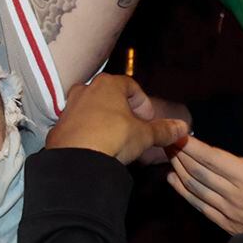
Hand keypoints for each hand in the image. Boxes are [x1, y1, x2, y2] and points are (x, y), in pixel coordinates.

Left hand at [44, 73, 188, 163]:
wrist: (76, 158)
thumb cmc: (113, 137)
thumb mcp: (144, 135)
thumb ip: (163, 130)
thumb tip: (182, 127)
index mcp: (107, 84)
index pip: (131, 86)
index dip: (143, 103)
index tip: (149, 121)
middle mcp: (85, 89)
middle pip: (111, 96)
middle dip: (125, 112)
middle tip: (135, 130)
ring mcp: (70, 105)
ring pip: (93, 109)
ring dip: (106, 121)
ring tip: (117, 140)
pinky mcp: (59, 124)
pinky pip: (80, 123)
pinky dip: (90, 131)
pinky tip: (98, 147)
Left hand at [167, 129, 242, 234]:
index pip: (210, 156)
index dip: (190, 144)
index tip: (176, 131)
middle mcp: (232, 192)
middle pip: (196, 169)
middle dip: (178, 151)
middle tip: (165, 136)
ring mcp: (227, 210)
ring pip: (194, 186)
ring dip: (178, 167)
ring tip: (167, 152)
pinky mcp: (227, 224)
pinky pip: (198, 205)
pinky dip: (183, 191)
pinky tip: (173, 180)